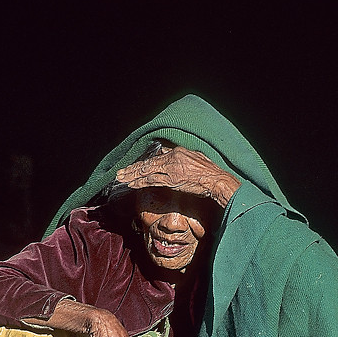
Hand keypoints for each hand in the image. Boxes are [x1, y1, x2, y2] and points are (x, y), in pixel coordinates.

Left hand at [115, 146, 239, 207]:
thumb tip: (172, 154)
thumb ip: (183, 156)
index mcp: (177, 152)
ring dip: (132, 176)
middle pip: (148, 163)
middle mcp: (172, 158)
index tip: (135, 168)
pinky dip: (140, 182)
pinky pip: (151, 180)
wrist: (216, 180)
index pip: (156, 157)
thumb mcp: (196, 157)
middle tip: (121, 172)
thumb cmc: (210, 172)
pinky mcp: (171, 180)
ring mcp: (171, 169)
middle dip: (133, 169)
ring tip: (121, 178)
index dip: (144, 163)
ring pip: (146, 171)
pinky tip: (131, 184)